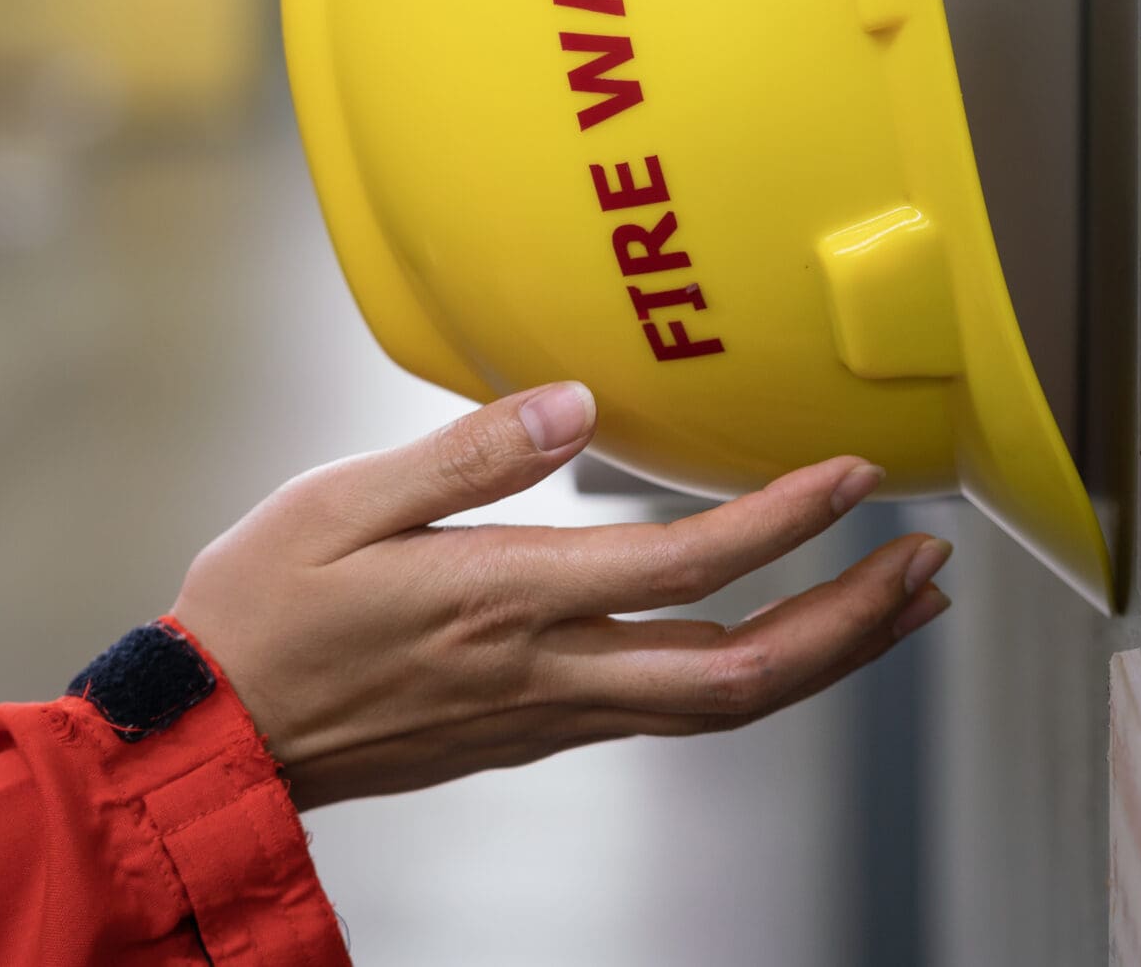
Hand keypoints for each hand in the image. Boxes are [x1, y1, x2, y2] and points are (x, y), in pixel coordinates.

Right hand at [171, 381, 952, 808]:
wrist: (213, 736)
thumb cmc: (262, 613)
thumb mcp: (339, 504)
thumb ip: (466, 455)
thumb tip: (576, 404)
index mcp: (505, 601)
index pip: (685, 566)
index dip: (786, 522)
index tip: (854, 475)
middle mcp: (547, 672)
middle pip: (742, 670)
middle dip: (851, 621)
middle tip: (927, 566)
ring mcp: (548, 714)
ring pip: (722, 707)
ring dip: (822, 657)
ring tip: (891, 607)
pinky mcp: (535, 732)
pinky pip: (675, 714)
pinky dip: (753, 675)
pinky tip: (772, 639)